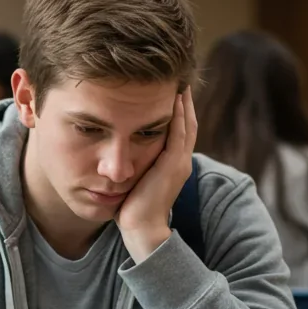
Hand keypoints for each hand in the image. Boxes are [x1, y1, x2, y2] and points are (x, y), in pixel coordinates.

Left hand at [117, 87, 196, 259]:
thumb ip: (134, 164)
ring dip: (183, 102)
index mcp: (172, 164)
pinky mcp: (173, 164)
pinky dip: (178, 114)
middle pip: (188, 123)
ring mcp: (179, 162)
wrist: (140, 229)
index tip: (171, 90)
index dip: (178, 110)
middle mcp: (181, 160)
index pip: (180, 130)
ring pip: (186, 124)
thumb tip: (119, 154)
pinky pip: (178, 133)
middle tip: (180, 79)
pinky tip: (174, 98)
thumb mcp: (135, 180)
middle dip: (184, 101)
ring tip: (179, 82)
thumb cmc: (131, 208)